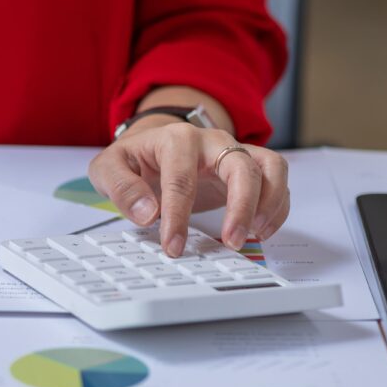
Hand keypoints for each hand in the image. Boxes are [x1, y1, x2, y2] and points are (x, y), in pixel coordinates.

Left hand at [86, 121, 289, 257]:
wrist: (152, 146)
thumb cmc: (134, 159)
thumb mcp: (109, 168)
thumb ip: (121, 188)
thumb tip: (147, 213)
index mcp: (176, 139)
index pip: (181, 179)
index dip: (178, 216)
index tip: (174, 246)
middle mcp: (212, 141)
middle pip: (240, 165)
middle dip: (240, 206)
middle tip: (231, 242)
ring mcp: (235, 151)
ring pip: (271, 166)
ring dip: (270, 202)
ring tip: (255, 235)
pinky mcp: (250, 166)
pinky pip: (278, 180)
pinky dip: (277, 206)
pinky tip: (261, 231)